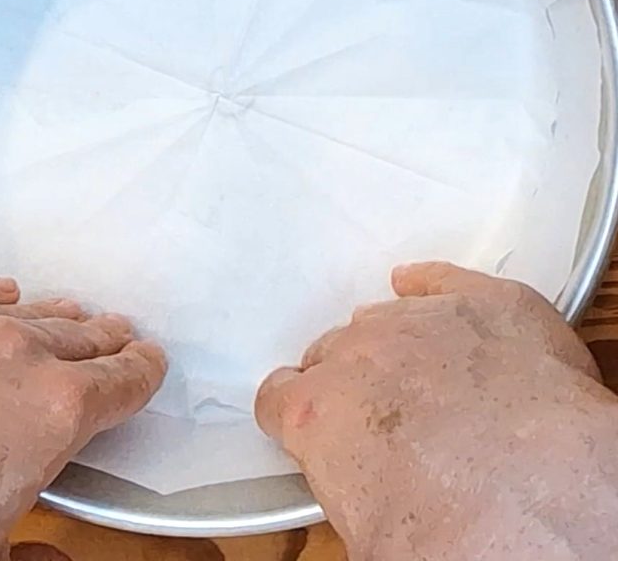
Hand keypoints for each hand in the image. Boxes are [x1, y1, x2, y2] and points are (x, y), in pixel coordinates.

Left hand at [0, 274, 165, 560]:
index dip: (140, 373)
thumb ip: (31, 555)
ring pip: (13, 308)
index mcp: (50, 413)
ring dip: (40, 316)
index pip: (123, 379)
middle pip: (75, 335)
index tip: (144, 365)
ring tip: (57, 315)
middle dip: (98, 339)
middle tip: (111, 336)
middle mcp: (6, 350)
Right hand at [255, 262, 617, 560]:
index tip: (315, 428)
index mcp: (314, 414)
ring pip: (386, 318)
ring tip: (428, 379)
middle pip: (334, 353)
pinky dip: (433, 287)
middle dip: (354, 381)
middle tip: (389, 420)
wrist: (535, 499)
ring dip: (398, 345)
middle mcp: (357, 354)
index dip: (295, 414)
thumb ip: (342, 486)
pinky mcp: (484, 303)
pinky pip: (441, 279)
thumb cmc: (451, 529)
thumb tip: (364, 501)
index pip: (278, 397)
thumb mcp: (366, 536)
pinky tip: (425, 290)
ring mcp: (419, 321)